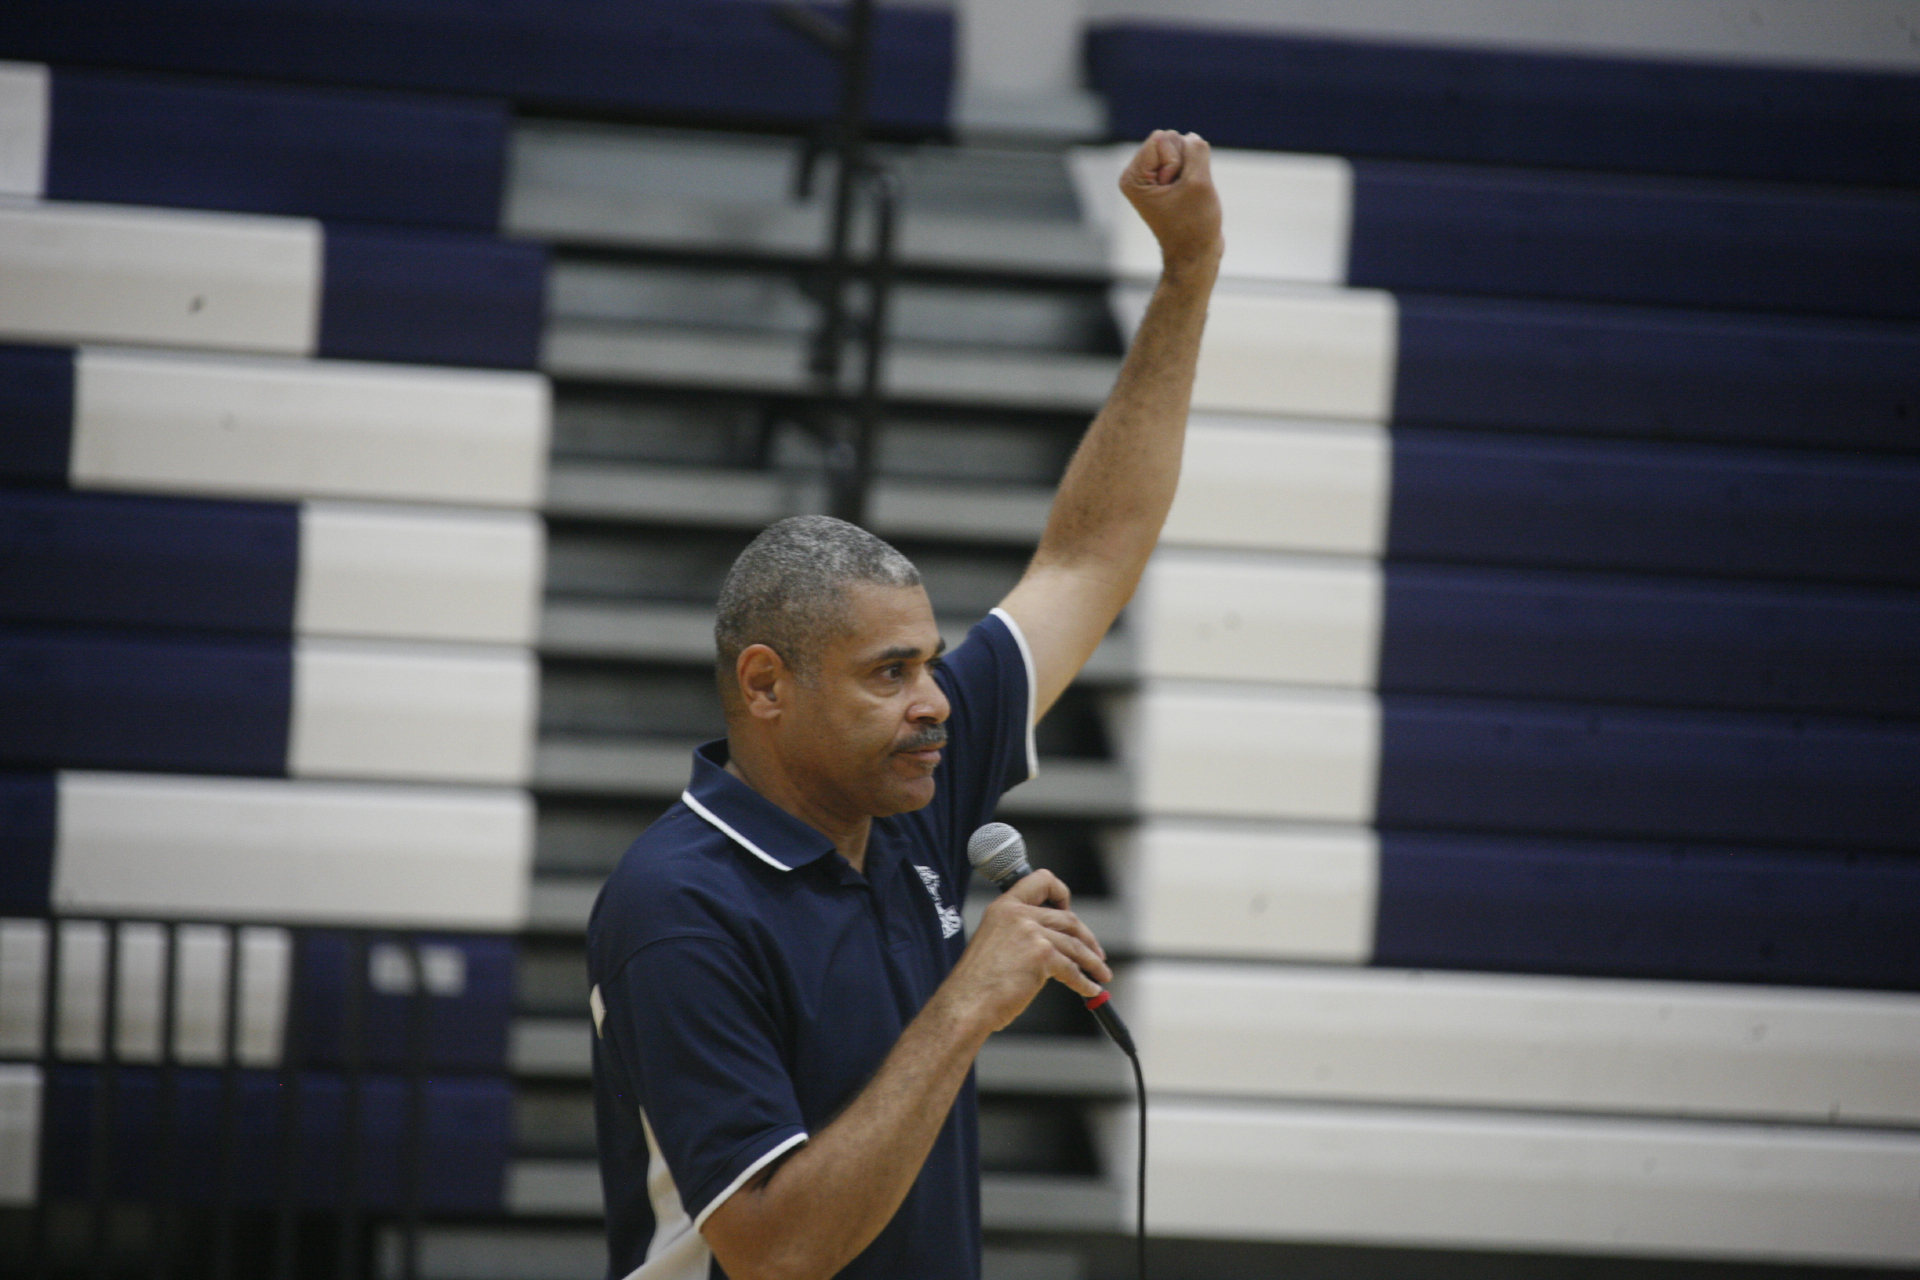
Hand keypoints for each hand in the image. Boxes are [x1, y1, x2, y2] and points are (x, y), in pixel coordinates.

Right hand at [940, 870, 1111, 1034]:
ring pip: (1075, 944)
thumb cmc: (976, 984)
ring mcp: (1031, 933)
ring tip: (1101, 974)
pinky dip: (1085, 982)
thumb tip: (1052, 943)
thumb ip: (1018, 934)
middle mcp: (1017, 914)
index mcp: (1003, 907)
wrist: (966, 1004)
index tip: (1070, 909)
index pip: (1040, 881)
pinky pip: (1072, 969)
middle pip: (1067, 918)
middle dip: (1087, 938)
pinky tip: (1090, 990)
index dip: (1061, 893)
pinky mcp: (1042, 955)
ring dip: (1092, 962)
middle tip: (1096, 953)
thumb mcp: (993, 942)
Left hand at [1119, 130, 1223, 273]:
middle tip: (1182, 195)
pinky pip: (1187, 160)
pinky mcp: (1166, 181)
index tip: (1175, 189)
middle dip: (1185, 164)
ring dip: (1192, 170)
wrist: (1196, 255)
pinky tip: (1190, 196)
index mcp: (1133, 177)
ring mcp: (1152, 178)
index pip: (1161, 139)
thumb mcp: (1198, 182)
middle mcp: (1138, 175)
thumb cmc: (1194, 224)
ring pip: (1182, 149)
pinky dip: (1195, 174)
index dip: (1177, 161)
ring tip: (1186, 197)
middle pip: (1170, 140)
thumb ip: (1196, 150)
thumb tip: (1191, 137)